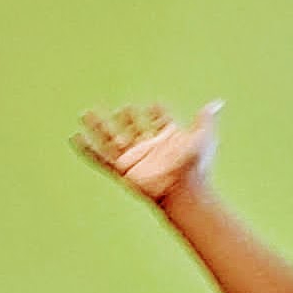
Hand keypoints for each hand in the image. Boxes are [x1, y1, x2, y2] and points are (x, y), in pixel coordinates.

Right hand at [73, 100, 222, 205]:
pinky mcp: (122, 169)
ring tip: (86, 112)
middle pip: (131, 127)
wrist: (184, 189)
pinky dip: (86, 148)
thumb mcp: (203, 137)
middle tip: (122, 107)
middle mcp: (147, 147)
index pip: (158, 122)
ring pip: (110, 138)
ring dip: (97, 126)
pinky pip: (100, 158)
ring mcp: (133, 158)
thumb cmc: (196, 166)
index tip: (155, 106)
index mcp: (166, 139)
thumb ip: (205, 119)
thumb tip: (217, 103)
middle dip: (125, 117)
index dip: (157, 114)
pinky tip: (75, 137)